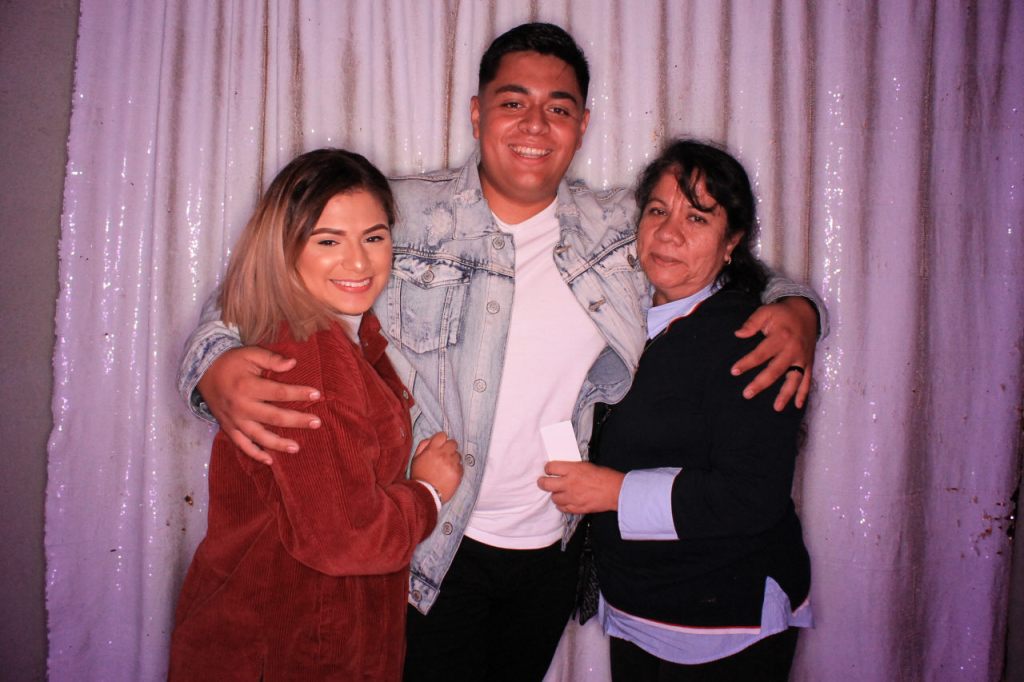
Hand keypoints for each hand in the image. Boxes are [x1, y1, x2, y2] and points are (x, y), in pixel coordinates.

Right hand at [198, 346, 321, 463]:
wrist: (202, 372)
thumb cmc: (231, 362)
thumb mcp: (250, 354)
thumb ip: (271, 359)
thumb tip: (292, 364)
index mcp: (248, 386)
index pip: (279, 392)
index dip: (299, 394)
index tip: (317, 395)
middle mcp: (241, 406)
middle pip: (273, 417)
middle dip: (297, 420)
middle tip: (316, 423)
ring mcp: (234, 420)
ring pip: (259, 436)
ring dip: (278, 444)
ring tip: (296, 448)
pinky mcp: (228, 428)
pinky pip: (242, 445)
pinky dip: (255, 454)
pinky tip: (269, 461)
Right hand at [410, 432, 462, 502]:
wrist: (426, 494)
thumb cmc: (420, 476)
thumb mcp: (416, 459)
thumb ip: (423, 446)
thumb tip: (431, 439)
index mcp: (432, 450)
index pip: (442, 435)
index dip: (441, 439)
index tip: (440, 445)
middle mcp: (444, 454)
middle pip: (453, 443)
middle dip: (449, 448)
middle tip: (444, 456)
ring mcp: (452, 463)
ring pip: (458, 454)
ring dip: (453, 459)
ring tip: (445, 467)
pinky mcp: (458, 473)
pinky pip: (460, 465)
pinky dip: (456, 469)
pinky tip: (449, 474)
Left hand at [537, 461, 623, 514]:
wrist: (615, 491)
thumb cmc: (604, 476)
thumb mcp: (586, 466)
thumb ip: (573, 468)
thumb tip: (563, 470)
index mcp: (572, 470)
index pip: (551, 468)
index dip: (548, 468)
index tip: (548, 469)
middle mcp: (569, 483)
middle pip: (546, 484)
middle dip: (542, 482)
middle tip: (542, 481)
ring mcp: (571, 497)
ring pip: (553, 498)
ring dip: (555, 494)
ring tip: (559, 492)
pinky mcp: (576, 508)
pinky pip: (562, 508)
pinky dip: (562, 505)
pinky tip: (565, 501)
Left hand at [731, 297, 816, 410]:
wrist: (806, 312)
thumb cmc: (781, 313)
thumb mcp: (766, 312)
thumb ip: (752, 323)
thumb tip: (738, 334)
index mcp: (780, 337)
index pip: (761, 353)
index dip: (747, 363)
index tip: (734, 371)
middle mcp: (793, 350)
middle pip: (776, 370)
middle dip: (761, 383)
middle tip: (747, 394)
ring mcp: (802, 358)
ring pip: (795, 379)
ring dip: (786, 394)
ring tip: (776, 408)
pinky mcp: (809, 363)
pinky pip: (808, 380)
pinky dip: (804, 393)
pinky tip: (797, 405)